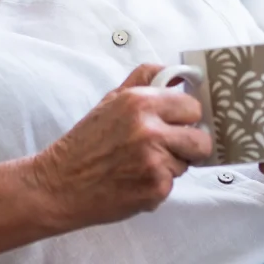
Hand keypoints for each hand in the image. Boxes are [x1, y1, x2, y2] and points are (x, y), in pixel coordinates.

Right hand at [31, 64, 213, 233]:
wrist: (62, 183)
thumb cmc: (85, 142)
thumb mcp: (111, 100)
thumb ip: (145, 81)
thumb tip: (179, 74)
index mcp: (140, 102)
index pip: (192, 107)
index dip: (186, 116)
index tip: (178, 122)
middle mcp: (150, 129)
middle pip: (201, 139)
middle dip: (190, 144)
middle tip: (168, 146)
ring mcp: (155, 161)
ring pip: (186, 164)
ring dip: (170, 165)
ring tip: (140, 163)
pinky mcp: (156, 189)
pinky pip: (172, 184)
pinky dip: (157, 184)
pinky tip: (134, 179)